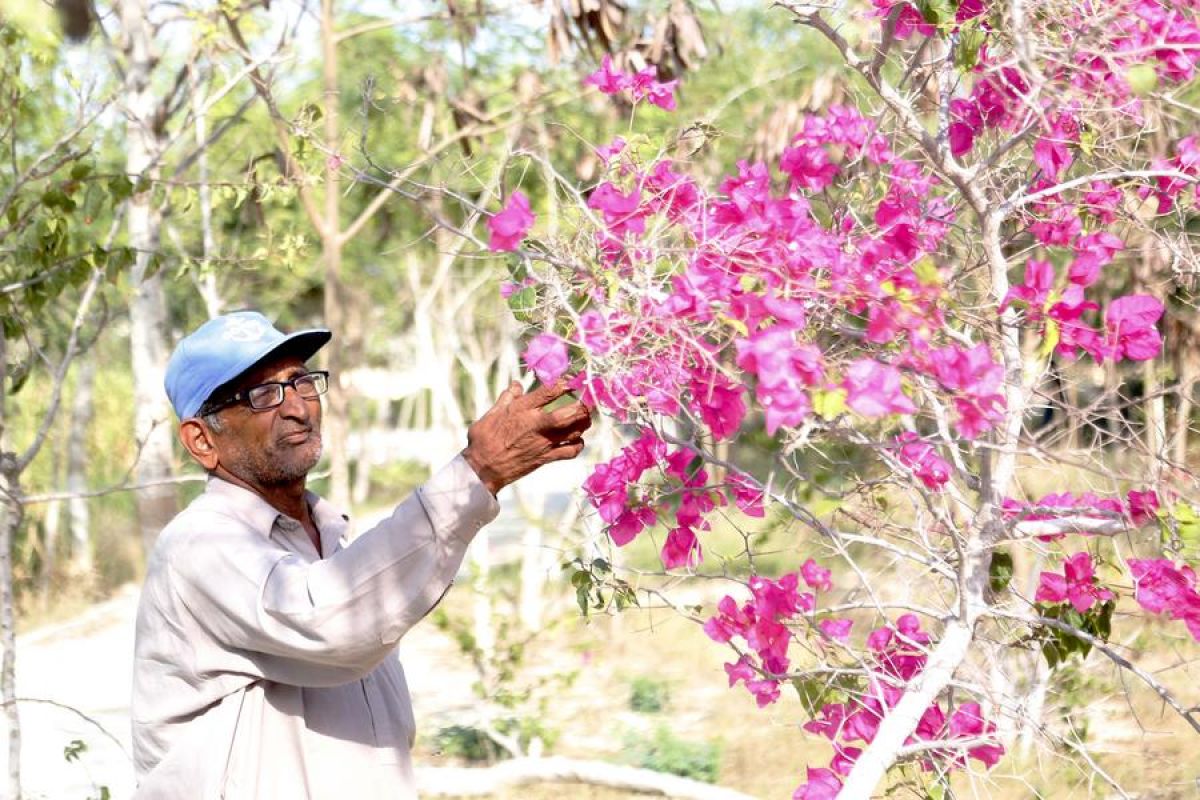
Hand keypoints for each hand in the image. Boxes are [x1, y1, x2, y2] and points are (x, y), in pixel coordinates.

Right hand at [461, 379, 592, 495]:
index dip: (565, 384)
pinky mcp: (546, 458)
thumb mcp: (492, 413)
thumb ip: (508, 397)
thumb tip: (516, 384)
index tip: (572, 382)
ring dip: (583, 424)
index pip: (549, 391)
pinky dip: (578, 445)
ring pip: (573, 432)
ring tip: (585, 418)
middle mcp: (536, 425)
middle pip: (568, 414)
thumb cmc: (484, 440)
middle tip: (587, 403)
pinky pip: (570, 452)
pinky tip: (576, 440)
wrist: (483, 468)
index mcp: (522, 410)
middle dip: (582, 407)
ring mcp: (543, 443)